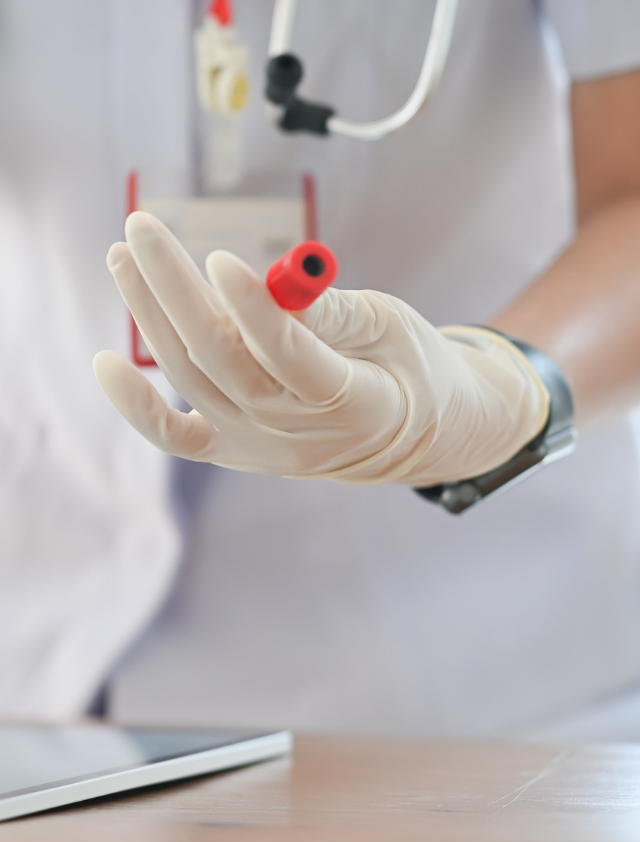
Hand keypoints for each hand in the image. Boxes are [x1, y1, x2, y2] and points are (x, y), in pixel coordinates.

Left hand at [94, 212, 548, 485]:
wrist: (403, 437)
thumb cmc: (406, 369)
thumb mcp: (393, 328)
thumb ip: (335, 313)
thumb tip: (273, 284)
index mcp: (356, 404)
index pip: (293, 359)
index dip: (254, 311)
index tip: (217, 257)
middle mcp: (298, 436)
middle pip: (225, 362)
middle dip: (177, 290)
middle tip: (142, 228)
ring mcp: (260, 448)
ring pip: (194, 379)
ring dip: (152, 315)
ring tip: (124, 256)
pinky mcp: (234, 450)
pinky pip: (176, 437)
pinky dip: (137, 407)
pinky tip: (102, 363)